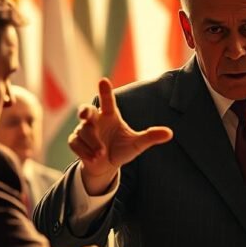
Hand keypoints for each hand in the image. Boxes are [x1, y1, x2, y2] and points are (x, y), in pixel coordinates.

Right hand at [68, 78, 172, 194]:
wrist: (106, 166)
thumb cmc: (122, 149)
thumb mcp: (137, 144)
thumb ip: (150, 137)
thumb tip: (170, 133)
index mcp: (110, 115)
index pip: (107, 101)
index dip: (105, 91)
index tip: (103, 80)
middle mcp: (96, 119)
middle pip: (86, 110)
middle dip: (84, 111)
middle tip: (85, 114)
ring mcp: (84, 130)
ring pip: (84, 132)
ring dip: (93, 143)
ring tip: (101, 154)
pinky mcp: (75, 141)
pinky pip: (76, 143)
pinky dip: (85, 152)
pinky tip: (94, 159)